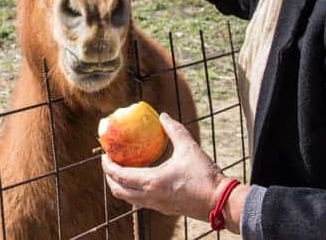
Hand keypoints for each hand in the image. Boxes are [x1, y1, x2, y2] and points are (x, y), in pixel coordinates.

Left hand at [102, 113, 244, 229]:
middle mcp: (150, 197)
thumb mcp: (189, 147)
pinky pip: (141, 202)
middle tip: (110, 162)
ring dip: (121, 186)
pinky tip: (141, 178)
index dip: (108, 165)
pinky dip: (134, 191)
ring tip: (123, 170)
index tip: (105, 154)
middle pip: (119, 191)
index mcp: (152, 182)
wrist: (220, 202)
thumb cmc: (205, 175)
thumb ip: (174, 130)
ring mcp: (157, 206)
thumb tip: (163, 116)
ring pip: (129, 199)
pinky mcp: (165, 209)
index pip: (120, 176)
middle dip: (110, 177)